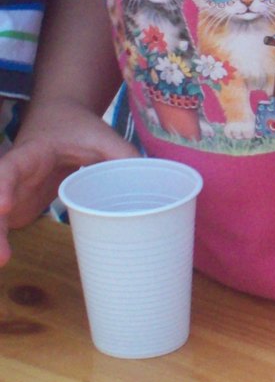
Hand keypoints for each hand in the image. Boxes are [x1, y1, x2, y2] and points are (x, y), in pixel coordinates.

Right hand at [0, 98, 135, 265]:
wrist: (57, 120)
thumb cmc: (78, 128)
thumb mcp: (102, 135)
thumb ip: (123, 155)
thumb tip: (153, 177)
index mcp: (31, 152)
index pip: (10, 168)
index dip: (3, 186)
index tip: (4, 207)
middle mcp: (14, 175)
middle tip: (2, 256)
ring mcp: (13, 192)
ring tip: (4, 261)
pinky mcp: (19, 205)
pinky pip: (5, 224)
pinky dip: (2, 241)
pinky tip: (4, 258)